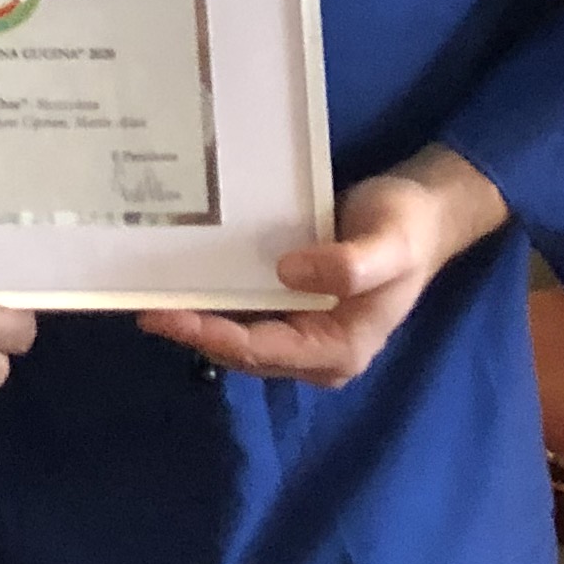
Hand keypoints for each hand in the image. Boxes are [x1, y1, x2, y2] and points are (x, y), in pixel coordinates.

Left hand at [136, 148, 509, 388]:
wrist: (424, 213)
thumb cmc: (409, 229)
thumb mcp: (390, 244)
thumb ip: (350, 265)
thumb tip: (289, 273)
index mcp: (339, 349)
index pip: (260, 350)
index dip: (209, 335)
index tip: (163, 316)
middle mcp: (317, 351)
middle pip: (241, 351)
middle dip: (192, 331)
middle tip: (139, 303)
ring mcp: (305, 331)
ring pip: (239, 336)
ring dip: (197, 320)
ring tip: (147, 294)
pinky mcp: (296, 308)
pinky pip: (247, 312)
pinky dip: (215, 301)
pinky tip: (183, 279)